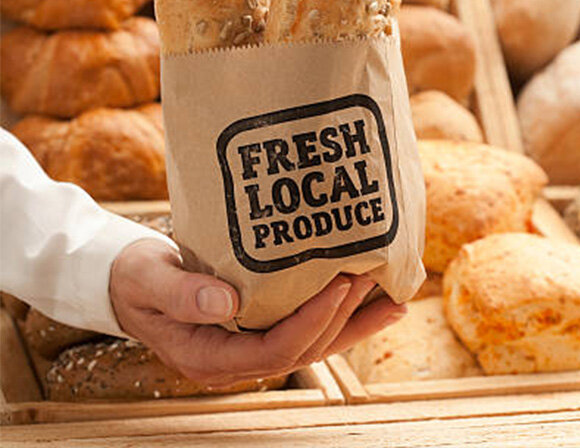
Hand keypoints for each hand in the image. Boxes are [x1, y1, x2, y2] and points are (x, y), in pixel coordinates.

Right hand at [109, 238, 404, 386]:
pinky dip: (346, 317)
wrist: (128, 283)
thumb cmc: (135, 278)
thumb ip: (182, 294)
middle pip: (305, 348)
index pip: (274, 351)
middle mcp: (239, 360)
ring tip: (397, 296)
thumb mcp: (148, 280)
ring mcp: (253, 347)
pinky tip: (378, 302)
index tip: (339, 286)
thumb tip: (227, 304)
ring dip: (357, 321)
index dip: (311, 322)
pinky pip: (311, 329)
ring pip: (316, 343)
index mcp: (210, 357)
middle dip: (342, 315)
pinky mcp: (264, 329)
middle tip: (371, 273)